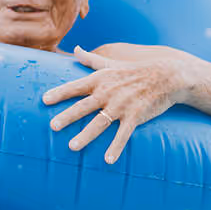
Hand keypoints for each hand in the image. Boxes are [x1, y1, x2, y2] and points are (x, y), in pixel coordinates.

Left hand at [42, 46, 191, 163]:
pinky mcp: (135, 116)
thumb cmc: (135, 71)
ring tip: (72, 147)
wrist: (166, 76)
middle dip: (67, 116)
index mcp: (100, 80)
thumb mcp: (111, 64)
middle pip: (83, 106)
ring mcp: (122, 105)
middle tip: (52, 126)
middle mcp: (108, 92)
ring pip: (100, 122)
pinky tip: (108, 160)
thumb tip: (75, 49)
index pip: (76, 87)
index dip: (59, 93)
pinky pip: (123, 134)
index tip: (44, 100)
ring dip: (86, 135)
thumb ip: (91, 59)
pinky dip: (116, 147)